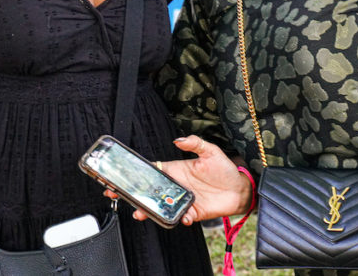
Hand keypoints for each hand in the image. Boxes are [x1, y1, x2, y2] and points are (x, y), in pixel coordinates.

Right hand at [107, 136, 251, 225]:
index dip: (136, 173)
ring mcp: (182, 200)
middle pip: (150, 192)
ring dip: (149, 211)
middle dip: (133, 194)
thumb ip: (195, 143)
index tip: (121, 175)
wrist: (240, 189)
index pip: (152, 171)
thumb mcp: (211, 151)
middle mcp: (176, 186)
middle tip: (117, 195)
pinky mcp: (192, 213)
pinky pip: (180, 218)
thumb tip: (178, 140)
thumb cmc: (224, 169)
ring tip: (141, 212)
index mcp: (176, 170)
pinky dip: (179, 218)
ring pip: (160, 207)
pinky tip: (182, 216)